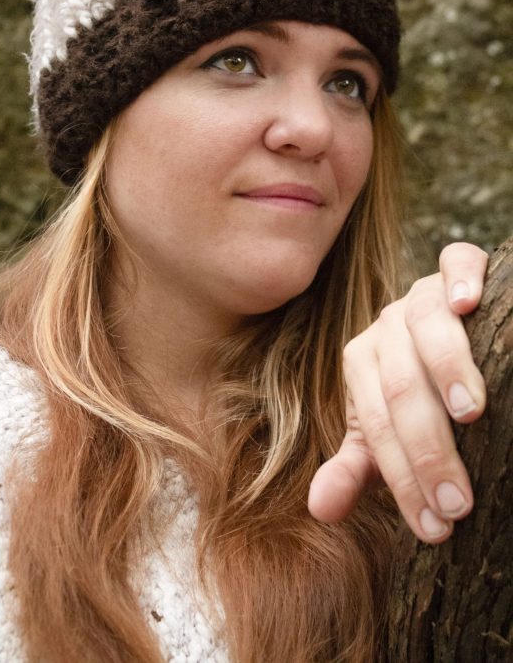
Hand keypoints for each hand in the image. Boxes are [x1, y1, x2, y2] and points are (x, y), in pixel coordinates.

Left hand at [307, 242, 488, 542]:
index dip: (403, 479)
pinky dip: (461, 278)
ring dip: (447, 369)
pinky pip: (457, 262)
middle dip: (428, 449)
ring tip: (470, 414)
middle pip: (401, 386)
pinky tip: (470, 304)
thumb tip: (320, 510)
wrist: (446, 331)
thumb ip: (357, 466)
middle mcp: (386, 327)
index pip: (376, 425)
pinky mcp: (455, 271)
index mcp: (361, 364)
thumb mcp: (384, 432)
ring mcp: (420, 296)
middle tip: (458, 502)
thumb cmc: (419, 396)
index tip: (434, 528)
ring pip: (427, 325)